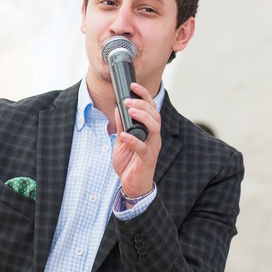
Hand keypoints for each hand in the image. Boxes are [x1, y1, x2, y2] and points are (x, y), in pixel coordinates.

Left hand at [112, 83, 161, 197]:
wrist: (132, 185)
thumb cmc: (130, 163)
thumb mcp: (123, 141)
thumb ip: (122, 126)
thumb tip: (117, 110)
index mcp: (148, 131)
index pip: (151, 109)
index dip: (144, 95)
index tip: (133, 85)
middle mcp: (153, 137)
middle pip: (154, 115)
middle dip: (142, 104)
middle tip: (127, 100)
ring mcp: (152, 148)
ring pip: (154, 128)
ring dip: (142, 117)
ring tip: (129, 110)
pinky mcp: (147, 160)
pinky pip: (142, 148)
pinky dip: (133, 140)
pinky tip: (124, 135)